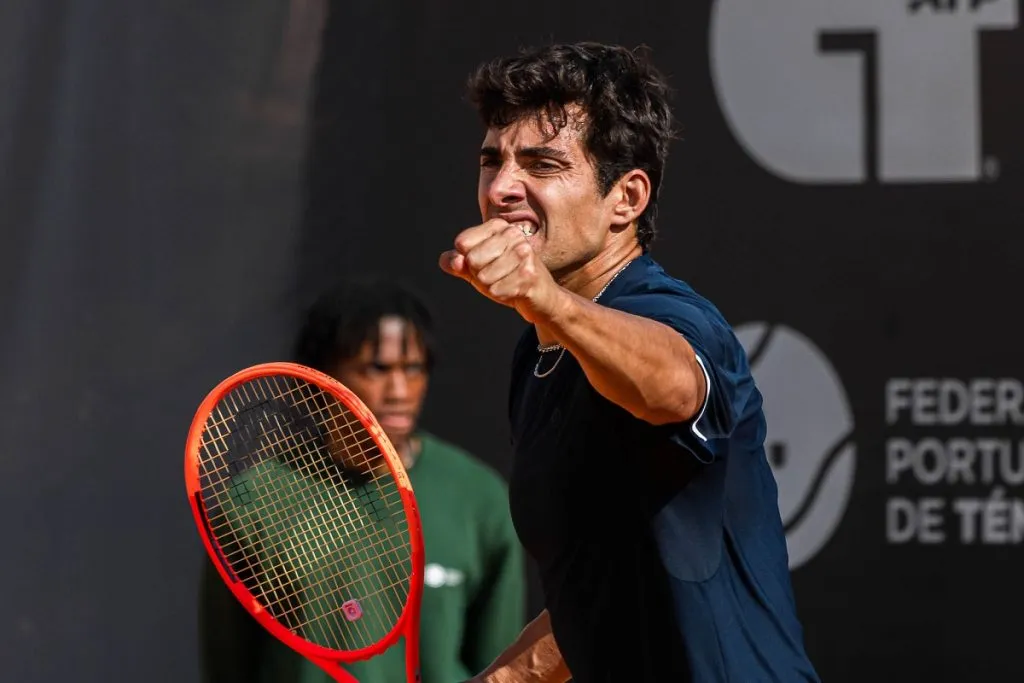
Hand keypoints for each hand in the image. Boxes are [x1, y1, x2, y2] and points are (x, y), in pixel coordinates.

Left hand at [439, 218, 565, 323]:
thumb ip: (456, 262)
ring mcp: (524, 254)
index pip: (462, 243)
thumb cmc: (506, 278)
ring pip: (484, 277)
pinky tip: (515, 290)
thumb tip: (451, 261)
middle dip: (480, 275)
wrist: (541, 296)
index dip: (467, 261)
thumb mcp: (477, 268)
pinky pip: (496, 290)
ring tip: (507, 282)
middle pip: (472, 260)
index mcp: (498, 226)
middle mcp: (513, 234)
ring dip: (492, 286)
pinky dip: (502, 295)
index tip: (486, 262)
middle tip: (498, 275)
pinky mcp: (529, 274)